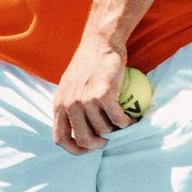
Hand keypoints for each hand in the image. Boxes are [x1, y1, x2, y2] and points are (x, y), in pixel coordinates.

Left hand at [52, 37, 130, 154]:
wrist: (100, 42)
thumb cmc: (88, 63)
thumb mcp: (70, 85)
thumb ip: (70, 105)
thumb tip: (79, 130)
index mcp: (59, 103)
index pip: (60, 138)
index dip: (75, 149)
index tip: (89, 149)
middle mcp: (70, 104)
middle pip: (83, 140)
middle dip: (98, 145)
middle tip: (108, 138)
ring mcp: (86, 100)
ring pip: (103, 130)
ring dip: (115, 130)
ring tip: (121, 123)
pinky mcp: (103, 95)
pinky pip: (118, 119)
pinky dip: (127, 123)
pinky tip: (131, 118)